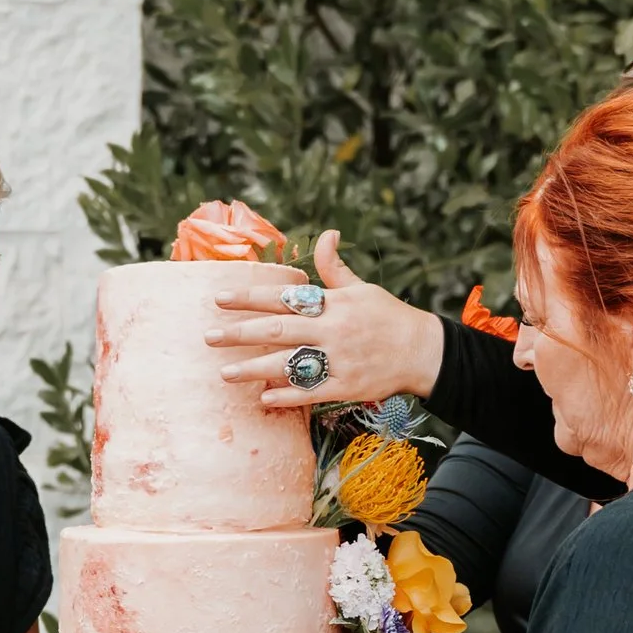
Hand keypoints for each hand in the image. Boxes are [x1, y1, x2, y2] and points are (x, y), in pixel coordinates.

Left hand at [206, 232, 446, 413]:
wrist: (423, 352)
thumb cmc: (389, 317)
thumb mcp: (362, 288)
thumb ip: (334, 267)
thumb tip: (326, 234)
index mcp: (332, 303)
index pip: (282, 296)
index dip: (249, 297)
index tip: (219, 299)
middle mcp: (332, 329)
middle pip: (277, 330)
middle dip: (239, 333)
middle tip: (209, 336)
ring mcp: (339, 359)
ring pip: (288, 364)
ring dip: (253, 369)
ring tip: (225, 372)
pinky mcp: (347, 386)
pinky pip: (310, 392)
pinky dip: (286, 395)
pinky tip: (263, 398)